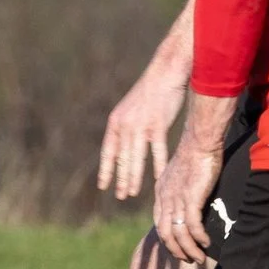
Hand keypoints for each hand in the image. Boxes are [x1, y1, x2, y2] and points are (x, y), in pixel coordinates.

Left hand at [99, 67, 185, 199]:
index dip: (106, 169)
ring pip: (135, 158)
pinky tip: (157, 179)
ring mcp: (140, 126)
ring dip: (134, 178)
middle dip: (120, 179)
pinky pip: (157, 151)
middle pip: (122, 159)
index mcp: (116, 122)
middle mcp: (125, 125)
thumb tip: (125, 142)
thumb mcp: (131, 108)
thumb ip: (127, 125)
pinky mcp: (157, 125)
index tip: (103, 185)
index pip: (108, 151)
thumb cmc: (151, 91)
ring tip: (133, 193)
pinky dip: (158, 166)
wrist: (165, 72)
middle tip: (120, 196)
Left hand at [151, 136, 224, 265]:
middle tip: (189, 260)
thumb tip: (189, 205)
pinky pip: (192, 225)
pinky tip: (206, 243)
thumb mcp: (181, 177)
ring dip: (189, 250)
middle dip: (177, 251)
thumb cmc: (195, 156)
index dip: (168, 241)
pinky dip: (198, 238)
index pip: (160, 225)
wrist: (199, 142)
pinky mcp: (191, 198)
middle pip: (166, 234)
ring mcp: (177, 199)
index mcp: (161, 194)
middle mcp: (165, 199)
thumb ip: (181, 192)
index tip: (179, 251)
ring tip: (199, 259)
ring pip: (178, 234)